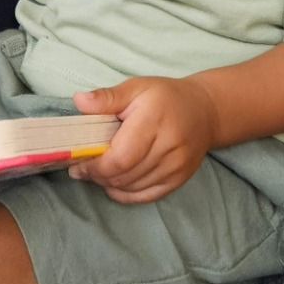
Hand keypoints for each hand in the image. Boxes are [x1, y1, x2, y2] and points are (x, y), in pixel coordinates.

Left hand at [70, 76, 219, 204]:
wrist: (205, 111)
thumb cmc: (165, 97)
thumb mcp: (136, 88)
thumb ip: (108, 97)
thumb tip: (79, 101)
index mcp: (154, 120)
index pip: (120, 157)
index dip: (95, 166)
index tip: (78, 164)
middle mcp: (170, 145)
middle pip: (124, 176)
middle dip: (98, 176)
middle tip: (84, 169)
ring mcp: (177, 166)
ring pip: (132, 188)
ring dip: (110, 184)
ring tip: (100, 172)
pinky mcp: (180, 179)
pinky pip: (146, 196)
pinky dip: (125, 194)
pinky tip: (116, 184)